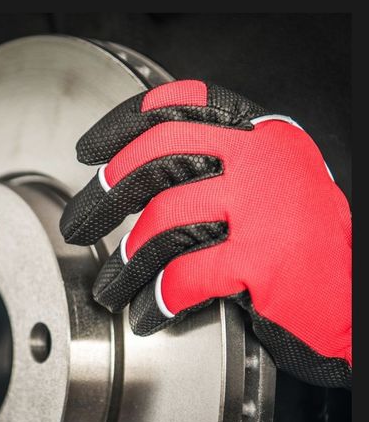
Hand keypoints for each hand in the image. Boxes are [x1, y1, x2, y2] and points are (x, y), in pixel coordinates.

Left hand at [60, 80, 350, 387]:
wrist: (353, 299)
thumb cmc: (300, 248)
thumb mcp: (263, 190)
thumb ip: (212, 173)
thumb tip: (133, 180)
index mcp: (260, 137)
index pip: (179, 107)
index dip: (123, 126)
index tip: (88, 153)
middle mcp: (262, 161)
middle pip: (156, 159)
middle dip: (104, 196)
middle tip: (78, 226)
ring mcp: (265, 207)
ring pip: (163, 221)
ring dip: (125, 263)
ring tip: (109, 288)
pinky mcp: (264, 259)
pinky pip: (185, 275)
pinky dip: (157, 299)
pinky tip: (148, 314)